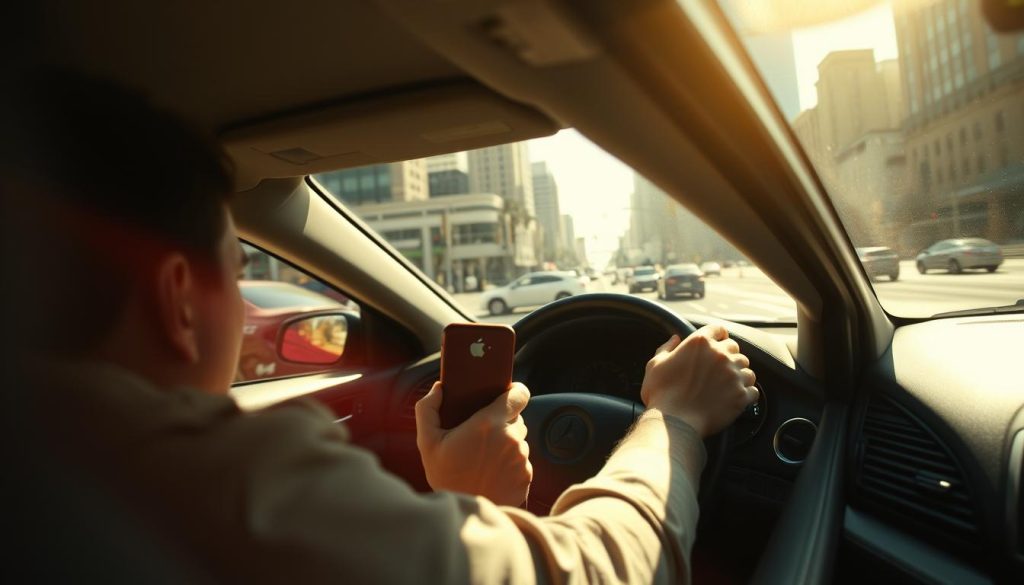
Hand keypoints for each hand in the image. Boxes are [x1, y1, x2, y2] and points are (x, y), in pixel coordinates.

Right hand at [415, 382, 532, 505]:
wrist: (461, 518)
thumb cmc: (443, 477)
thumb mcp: (427, 442)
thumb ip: (428, 408)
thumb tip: (439, 388)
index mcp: (489, 424)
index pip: (519, 394)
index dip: (514, 392)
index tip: (506, 395)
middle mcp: (511, 439)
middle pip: (517, 419)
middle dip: (503, 423)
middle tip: (482, 436)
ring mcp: (521, 460)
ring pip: (520, 442)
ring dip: (507, 445)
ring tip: (484, 458)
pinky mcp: (526, 478)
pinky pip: (522, 463)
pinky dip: (510, 465)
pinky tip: (492, 474)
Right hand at [640, 325, 757, 436]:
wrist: (675, 422)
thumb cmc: (662, 394)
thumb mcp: (655, 365)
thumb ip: (666, 348)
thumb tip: (675, 339)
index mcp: (699, 343)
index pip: (718, 329)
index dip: (719, 336)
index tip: (718, 343)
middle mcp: (720, 355)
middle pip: (735, 348)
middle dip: (729, 356)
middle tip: (719, 369)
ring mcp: (733, 374)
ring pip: (746, 369)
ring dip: (739, 375)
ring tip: (727, 385)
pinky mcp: (741, 395)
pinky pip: (753, 390)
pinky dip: (746, 394)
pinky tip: (734, 398)